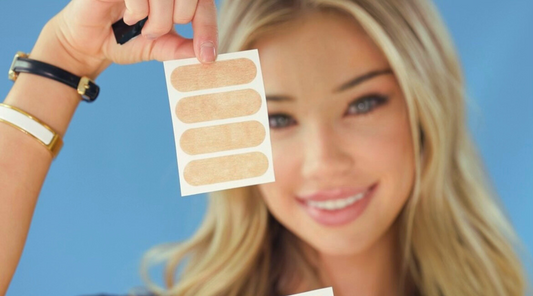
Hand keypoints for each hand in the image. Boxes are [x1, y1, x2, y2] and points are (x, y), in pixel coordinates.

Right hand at [37, 0, 217, 76]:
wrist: (90, 44)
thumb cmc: (125, 40)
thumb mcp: (160, 47)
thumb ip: (182, 48)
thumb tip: (208, 55)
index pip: (204, 3)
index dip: (208, 29)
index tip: (207, 56)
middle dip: (177, 20)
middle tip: (156, 32)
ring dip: (158, 19)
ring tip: (142, 26)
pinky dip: (138, 10)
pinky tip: (128, 16)